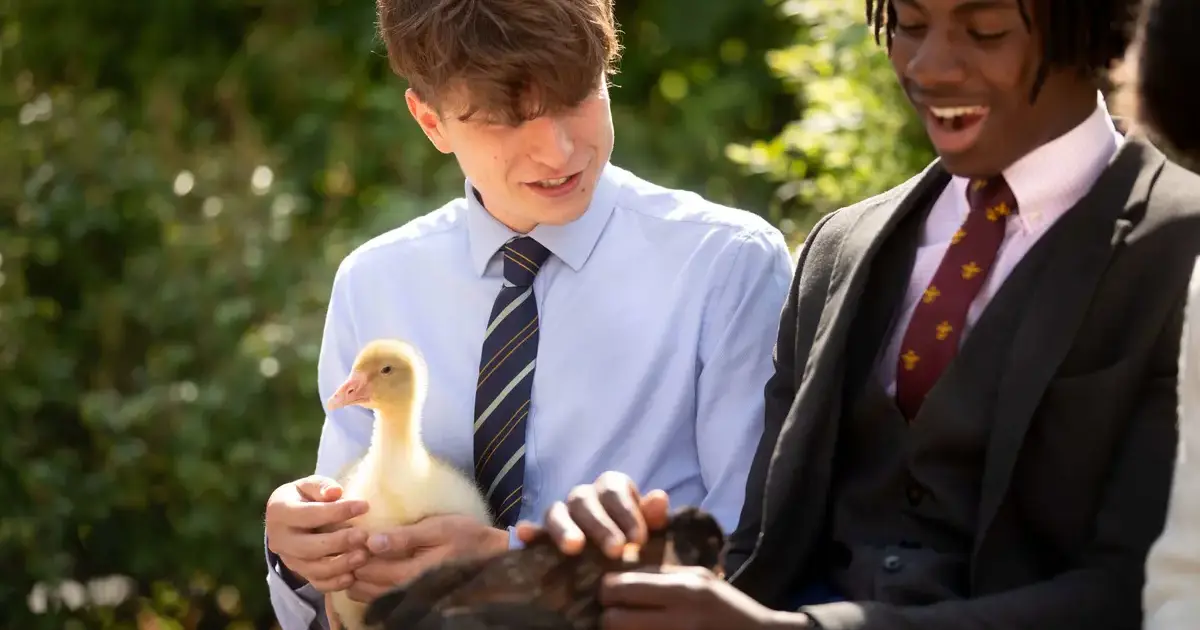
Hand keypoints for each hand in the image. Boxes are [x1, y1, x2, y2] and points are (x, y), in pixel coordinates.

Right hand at [264, 475, 370, 591]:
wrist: (291, 520)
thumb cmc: (305, 497)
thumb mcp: (309, 485)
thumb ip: (321, 487)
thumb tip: (336, 492)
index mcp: (279, 512)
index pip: (309, 514)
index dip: (337, 511)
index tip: (365, 506)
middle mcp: (279, 539)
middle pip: (309, 547)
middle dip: (339, 543)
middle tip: (364, 536)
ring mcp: (288, 560)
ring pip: (313, 569)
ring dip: (340, 565)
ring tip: (364, 556)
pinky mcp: (300, 573)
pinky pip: (317, 583)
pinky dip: (335, 583)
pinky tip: (353, 576)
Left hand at [345, 514, 508, 602]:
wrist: (490, 555)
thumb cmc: (465, 536)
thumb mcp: (437, 529)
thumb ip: (405, 537)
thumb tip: (372, 541)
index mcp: (413, 573)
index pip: (372, 570)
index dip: (356, 555)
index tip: (348, 538)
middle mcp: (409, 591)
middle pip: (368, 587)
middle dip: (353, 569)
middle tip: (344, 549)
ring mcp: (411, 597)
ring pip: (373, 596)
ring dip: (358, 581)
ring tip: (351, 561)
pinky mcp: (415, 597)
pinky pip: (385, 598)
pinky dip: (370, 589)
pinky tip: (367, 576)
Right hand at [515, 471, 670, 557]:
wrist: (616, 558)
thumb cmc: (634, 538)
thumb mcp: (648, 527)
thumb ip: (653, 515)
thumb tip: (659, 498)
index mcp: (610, 488)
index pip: (613, 489)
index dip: (626, 512)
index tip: (639, 540)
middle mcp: (583, 497)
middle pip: (584, 500)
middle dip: (600, 525)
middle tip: (616, 551)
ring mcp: (561, 514)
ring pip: (555, 511)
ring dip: (564, 529)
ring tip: (574, 547)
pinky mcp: (544, 535)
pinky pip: (534, 530)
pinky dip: (529, 532)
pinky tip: (524, 536)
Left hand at [600, 566, 805, 629]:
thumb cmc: (728, 607)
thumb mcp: (700, 579)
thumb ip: (662, 574)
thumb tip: (620, 569)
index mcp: (683, 590)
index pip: (620, 588)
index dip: (607, 590)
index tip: (610, 593)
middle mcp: (678, 619)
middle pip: (613, 620)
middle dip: (608, 617)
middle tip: (615, 615)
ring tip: (630, 625)